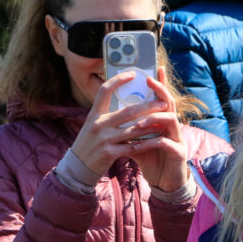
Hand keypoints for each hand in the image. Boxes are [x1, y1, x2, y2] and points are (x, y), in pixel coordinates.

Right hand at [68, 67, 188, 192]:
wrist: (77, 167)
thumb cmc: (89, 144)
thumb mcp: (93, 125)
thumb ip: (107, 115)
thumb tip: (127, 103)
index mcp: (94, 114)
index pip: (105, 90)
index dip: (118, 80)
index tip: (133, 74)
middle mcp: (99, 124)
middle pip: (128, 111)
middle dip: (149, 106)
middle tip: (163, 102)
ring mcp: (104, 139)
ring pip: (134, 129)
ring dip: (152, 125)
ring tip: (165, 121)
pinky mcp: (109, 153)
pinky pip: (133, 147)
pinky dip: (147, 143)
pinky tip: (158, 140)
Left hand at [121, 67, 190, 193]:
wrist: (165, 181)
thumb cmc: (152, 158)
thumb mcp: (138, 142)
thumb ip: (129, 130)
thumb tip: (111, 119)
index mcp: (162, 121)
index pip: (162, 98)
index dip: (161, 83)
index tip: (155, 68)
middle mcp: (172, 126)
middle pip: (169, 103)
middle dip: (160, 91)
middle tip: (149, 82)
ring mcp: (177, 138)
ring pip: (171, 120)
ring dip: (154, 118)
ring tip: (139, 123)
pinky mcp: (178, 153)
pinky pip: (168, 143)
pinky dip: (156, 142)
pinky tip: (145, 144)